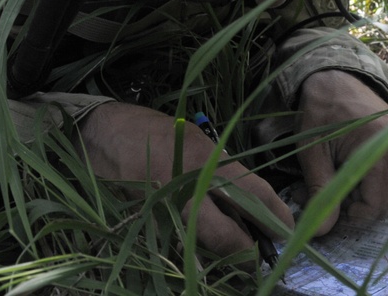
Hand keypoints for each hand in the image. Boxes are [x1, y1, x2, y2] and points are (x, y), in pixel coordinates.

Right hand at [78, 102, 293, 256]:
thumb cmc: (151, 131)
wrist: (100, 134)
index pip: (253, 195)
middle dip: (248, 252)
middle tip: (258, 255)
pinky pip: (177, 245)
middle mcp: (187, 190)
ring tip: (234, 252)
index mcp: (205, 162)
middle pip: (228, 237)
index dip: (276, 216)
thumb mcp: (195, 139)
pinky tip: (199, 246)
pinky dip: (192, 250)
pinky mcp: (145, 226)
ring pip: (202, 249)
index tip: (287, 228)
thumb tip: (247, 198)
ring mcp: (163, 212)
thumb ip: (220, 168)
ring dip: (221, 254)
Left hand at [296, 70, 387, 235]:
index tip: (327, 200)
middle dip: (353, 203)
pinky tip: (352, 160)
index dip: (350, 214)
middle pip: (382, 203)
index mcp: (380, 148)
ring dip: (360, 191)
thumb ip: (320, 191)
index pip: (375, 207)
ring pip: (385, 192)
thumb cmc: (320, 111)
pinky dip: (370, 178)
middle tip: (325, 184)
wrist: (336, 78)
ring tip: (337, 168)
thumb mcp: (312, 152)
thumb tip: (320, 232)